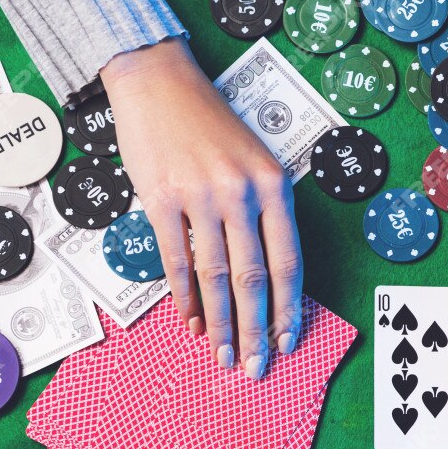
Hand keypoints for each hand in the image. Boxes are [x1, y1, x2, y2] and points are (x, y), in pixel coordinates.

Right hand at [101, 38, 300, 377]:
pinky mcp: (160, 199)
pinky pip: (176, 259)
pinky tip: (190, 321)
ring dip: (220, 323)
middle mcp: (241, 192)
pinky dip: (184, 296)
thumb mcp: (256, 160)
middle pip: (254, 277)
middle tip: (255, 367)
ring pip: (215, 276)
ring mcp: (200, 196)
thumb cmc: (210, 124)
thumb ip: (265, 212)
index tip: (287, 342)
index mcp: (274, 185)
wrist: (158, 82)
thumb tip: (266, 277)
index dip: (289, 308)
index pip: (288, 261)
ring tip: (222, 356)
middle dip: (255, 329)